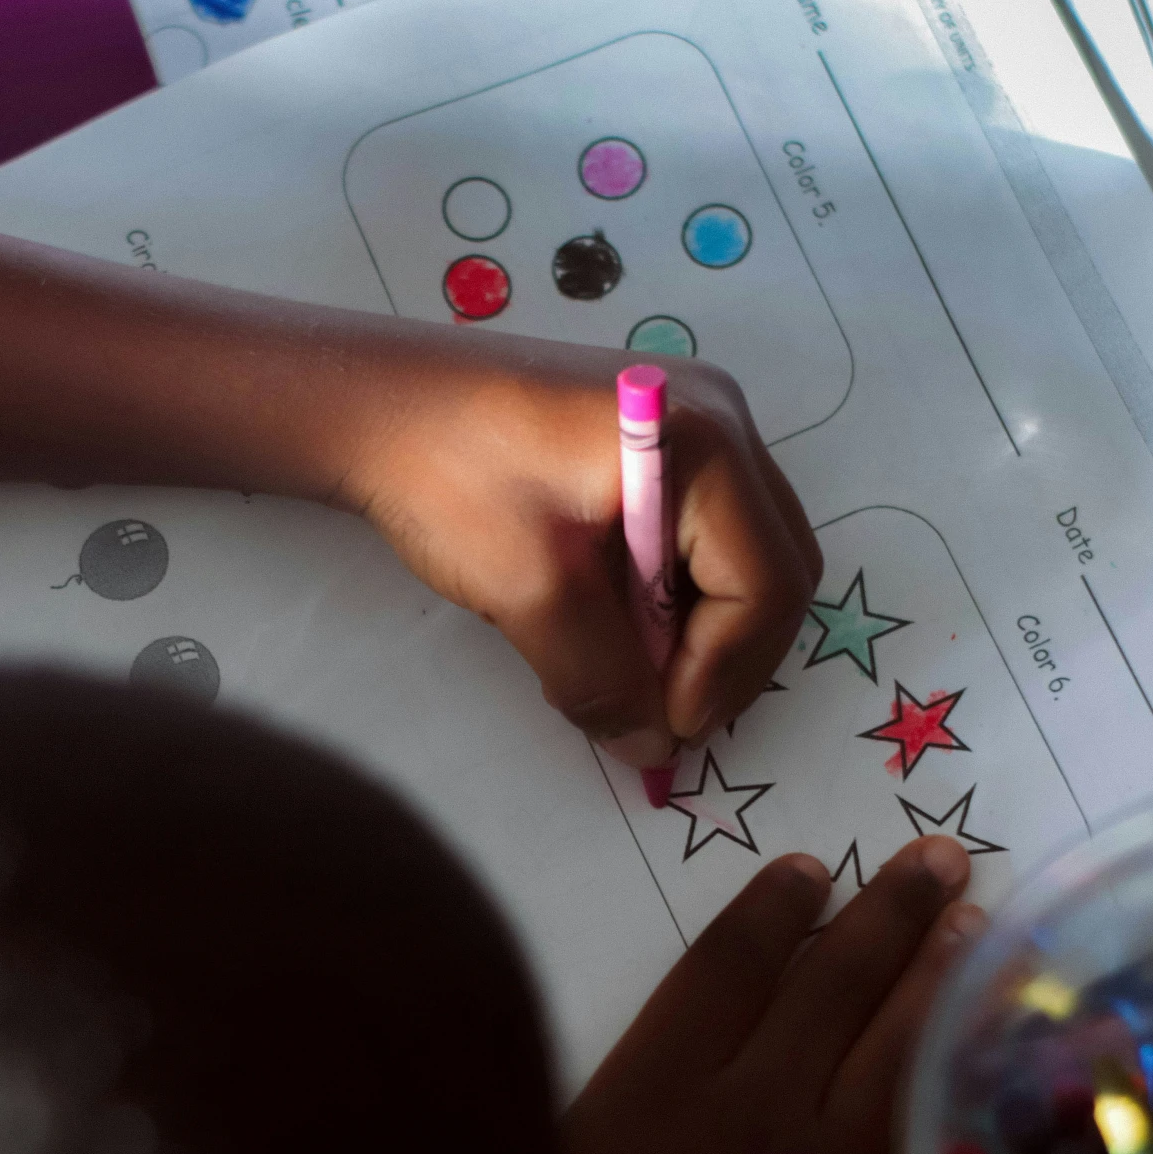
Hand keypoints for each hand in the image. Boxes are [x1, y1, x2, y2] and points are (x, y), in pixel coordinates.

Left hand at [336, 339, 820, 768]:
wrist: (378, 404)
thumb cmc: (450, 478)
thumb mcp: (530, 592)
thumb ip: (601, 680)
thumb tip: (651, 749)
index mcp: (705, 442)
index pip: (765, 586)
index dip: (721, 675)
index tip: (656, 728)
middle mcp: (724, 420)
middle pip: (773, 570)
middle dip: (723, 657)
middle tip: (654, 713)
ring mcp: (697, 423)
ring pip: (742, 559)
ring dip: (698, 631)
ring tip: (626, 671)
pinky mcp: (662, 438)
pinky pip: (702, 536)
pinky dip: (673, 595)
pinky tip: (612, 620)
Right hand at [510, 837, 984, 1153]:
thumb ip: (603, 1115)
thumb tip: (645, 1072)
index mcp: (653, 1086)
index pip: (724, 967)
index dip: (771, 909)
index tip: (809, 866)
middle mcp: (749, 1109)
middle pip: (829, 988)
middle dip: (886, 914)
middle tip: (939, 858)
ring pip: (893, 1050)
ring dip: (936, 979)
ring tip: (974, 923)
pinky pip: (924, 1144)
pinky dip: (952, 1088)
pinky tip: (978, 1056)